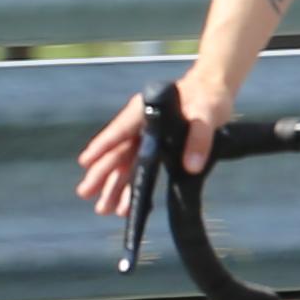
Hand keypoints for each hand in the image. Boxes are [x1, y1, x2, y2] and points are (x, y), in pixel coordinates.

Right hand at [76, 76, 225, 217]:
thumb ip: (199, 139)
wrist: (214, 91)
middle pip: (118, 151)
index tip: (86, 161)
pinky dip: (132, 186)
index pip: (121, 129)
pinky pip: (139, 168)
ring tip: (103, 208)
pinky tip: (124, 205)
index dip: (103, 145)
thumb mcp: (206, 115)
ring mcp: (146, 136)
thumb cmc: (207, 97)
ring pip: (126, 163)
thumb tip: (191, 167)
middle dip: (102, 174)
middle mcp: (141, 124)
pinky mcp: (156, 147)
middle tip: (85, 193)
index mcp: (147, 111)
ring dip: (114, 185)